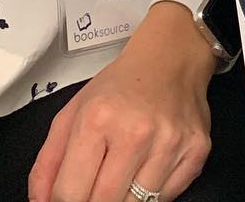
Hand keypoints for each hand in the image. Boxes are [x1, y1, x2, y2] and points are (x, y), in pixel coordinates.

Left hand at [28, 3, 215, 201]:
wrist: (172, 56)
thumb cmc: (122, 85)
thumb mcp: (73, 112)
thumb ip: (48, 162)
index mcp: (98, 119)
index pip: (69, 195)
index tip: (69, 198)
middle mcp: (136, 132)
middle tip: (95, 187)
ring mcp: (170, 143)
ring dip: (124, 198)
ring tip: (123, 173)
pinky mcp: (196, 151)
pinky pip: (166, 198)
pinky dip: (153, 192)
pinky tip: (149, 166)